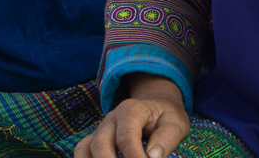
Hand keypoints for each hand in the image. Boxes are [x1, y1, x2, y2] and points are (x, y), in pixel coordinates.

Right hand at [74, 74, 188, 157]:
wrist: (157, 106)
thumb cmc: (166, 117)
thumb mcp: (176, 123)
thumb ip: (166, 139)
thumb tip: (153, 157)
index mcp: (131, 110)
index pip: (126, 138)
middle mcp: (111, 118)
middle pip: (101, 144)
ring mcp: (102, 128)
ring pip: (88, 149)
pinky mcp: (97, 138)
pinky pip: (82, 150)